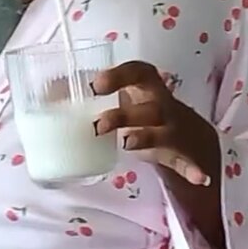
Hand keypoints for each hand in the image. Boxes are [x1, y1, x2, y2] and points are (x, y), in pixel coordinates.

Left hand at [92, 61, 217, 186]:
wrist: (191, 137)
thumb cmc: (144, 113)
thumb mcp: (123, 101)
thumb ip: (91, 99)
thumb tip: (48, 92)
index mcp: (146, 88)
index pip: (138, 71)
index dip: (119, 75)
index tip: (96, 84)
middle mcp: (163, 106)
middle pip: (149, 105)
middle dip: (124, 114)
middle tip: (98, 125)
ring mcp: (175, 130)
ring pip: (164, 131)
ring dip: (147, 137)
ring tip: (127, 142)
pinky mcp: (184, 155)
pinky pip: (191, 162)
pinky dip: (194, 169)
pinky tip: (199, 177)